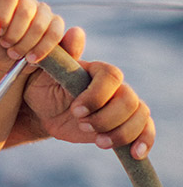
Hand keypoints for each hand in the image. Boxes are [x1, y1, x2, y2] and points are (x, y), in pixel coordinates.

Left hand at [0, 0, 64, 73]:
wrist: (9, 60)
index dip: (3, 15)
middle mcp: (27, 0)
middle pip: (26, 9)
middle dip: (15, 33)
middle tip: (6, 45)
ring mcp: (44, 11)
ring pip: (40, 23)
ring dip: (26, 43)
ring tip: (15, 53)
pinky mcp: (56, 24)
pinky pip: (55, 33)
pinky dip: (42, 48)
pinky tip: (31, 58)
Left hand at [23, 28, 154, 158]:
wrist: (41, 110)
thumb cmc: (41, 86)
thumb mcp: (45, 71)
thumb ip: (62, 54)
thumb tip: (75, 33)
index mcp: (95, 70)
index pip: (111, 76)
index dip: (97, 95)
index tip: (76, 110)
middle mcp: (114, 87)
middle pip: (129, 100)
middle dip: (106, 117)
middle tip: (82, 124)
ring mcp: (121, 106)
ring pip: (140, 116)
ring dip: (121, 132)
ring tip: (98, 141)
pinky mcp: (123, 125)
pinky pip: (145, 130)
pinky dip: (144, 141)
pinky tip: (134, 153)